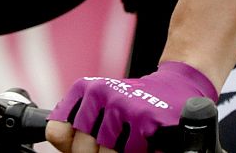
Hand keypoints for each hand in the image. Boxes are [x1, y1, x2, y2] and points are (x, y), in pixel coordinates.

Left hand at [48, 62, 217, 152]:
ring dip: (122, 152)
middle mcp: (100, 93)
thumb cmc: (135, 105)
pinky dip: (139, 152)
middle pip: (83, 148)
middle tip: (116, 145)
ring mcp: (122, 105)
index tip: (91, 144)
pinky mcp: (144, 118)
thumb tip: (61, 141)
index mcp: (85, 90)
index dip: (73, 146)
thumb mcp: (100, 109)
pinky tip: (145, 142)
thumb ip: (75, 129)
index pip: (58, 132)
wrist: (177, 88)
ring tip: (131, 141)